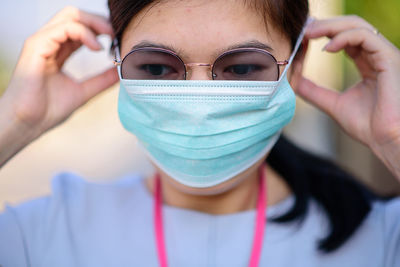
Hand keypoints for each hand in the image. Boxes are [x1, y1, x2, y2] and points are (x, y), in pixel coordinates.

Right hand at [2, 6, 117, 134]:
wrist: (29, 123)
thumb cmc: (48, 110)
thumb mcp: (84, 91)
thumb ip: (101, 80)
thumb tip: (121, 71)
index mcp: (59, 51)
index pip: (80, 28)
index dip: (100, 29)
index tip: (117, 39)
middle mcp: (49, 43)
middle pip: (76, 15)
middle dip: (99, 20)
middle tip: (115, 33)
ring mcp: (41, 42)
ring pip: (70, 16)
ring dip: (94, 23)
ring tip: (110, 36)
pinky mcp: (36, 46)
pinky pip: (63, 28)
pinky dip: (84, 33)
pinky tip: (97, 47)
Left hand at [296, 16, 399, 177]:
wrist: (384, 140)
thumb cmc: (366, 126)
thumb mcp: (332, 104)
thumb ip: (313, 91)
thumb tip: (292, 81)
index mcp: (366, 63)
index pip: (343, 39)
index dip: (322, 34)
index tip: (301, 38)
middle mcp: (376, 56)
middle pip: (349, 27)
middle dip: (324, 25)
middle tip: (302, 30)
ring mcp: (383, 55)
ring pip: (357, 26)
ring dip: (330, 27)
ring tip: (309, 34)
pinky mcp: (388, 58)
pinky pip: (364, 36)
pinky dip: (343, 37)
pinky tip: (326, 49)